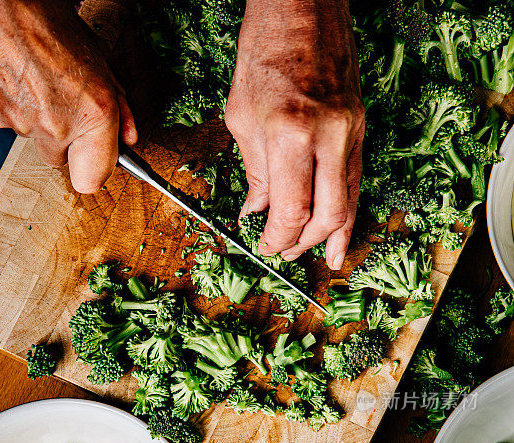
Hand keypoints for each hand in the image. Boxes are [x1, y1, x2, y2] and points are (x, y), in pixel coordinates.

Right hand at [0, 0, 136, 192]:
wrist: (0, 2)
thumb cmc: (49, 22)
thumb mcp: (99, 63)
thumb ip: (118, 108)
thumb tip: (127, 137)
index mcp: (93, 115)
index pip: (92, 181)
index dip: (93, 169)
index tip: (94, 157)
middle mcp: (57, 125)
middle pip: (59, 158)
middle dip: (63, 137)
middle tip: (61, 102)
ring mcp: (21, 123)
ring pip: (33, 138)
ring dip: (37, 118)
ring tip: (37, 80)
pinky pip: (7, 123)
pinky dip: (12, 106)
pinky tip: (18, 78)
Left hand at [225, 0, 363, 269]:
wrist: (304, 6)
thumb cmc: (265, 51)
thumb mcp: (242, 116)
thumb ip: (254, 172)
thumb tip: (257, 210)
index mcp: (289, 133)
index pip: (291, 210)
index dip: (276, 237)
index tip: (263, 245)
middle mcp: (327, 137)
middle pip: (324, 216)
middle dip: (301, 242)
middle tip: (282, 251)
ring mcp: (350, 133)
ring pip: (348, 204)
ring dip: (328, 236)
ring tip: (316, 257)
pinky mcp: (361, 129)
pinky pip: (356, 182)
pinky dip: (349, 215)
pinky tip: (342, 239)